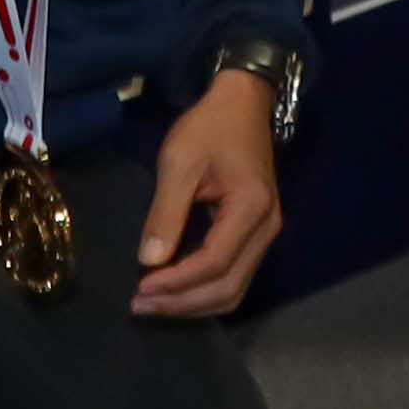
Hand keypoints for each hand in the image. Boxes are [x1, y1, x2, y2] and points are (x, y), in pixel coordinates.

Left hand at [132, 68, 286, 319]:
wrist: (243, 104)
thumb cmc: (209, 127)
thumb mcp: (179, 161)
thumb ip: (165, 212)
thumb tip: (149, 262)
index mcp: (251, 208)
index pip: (214, 262)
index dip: (177, 282)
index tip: (140, 287)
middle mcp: (267, 229)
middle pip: (228, 287)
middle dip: (183, 303)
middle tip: (140, 305)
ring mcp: (266, 234)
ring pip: (234, 289)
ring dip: (194, 303)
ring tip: (154, 304)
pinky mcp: (257, 235)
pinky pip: (235, 276)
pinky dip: (205, 291)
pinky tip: (177, 291)